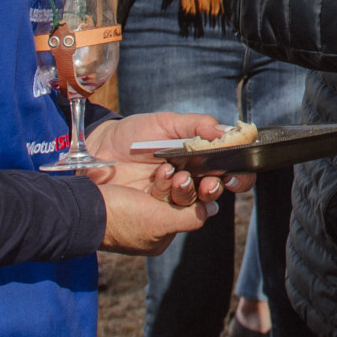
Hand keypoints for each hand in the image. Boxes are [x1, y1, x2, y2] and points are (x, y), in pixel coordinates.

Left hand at [83, 110, 252, 204]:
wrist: (98, 149)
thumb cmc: (133, 134)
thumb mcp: (166, 122)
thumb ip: (197, 125)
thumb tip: (228, 132)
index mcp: (200, 157)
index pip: (231, 169)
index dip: (239, 174)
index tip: (230, 173)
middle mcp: (192, 178)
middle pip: (218, 191)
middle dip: (215, 189)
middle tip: (207, 183)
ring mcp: (174, 196)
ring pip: (197, 204)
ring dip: (190, 192)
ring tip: (175, 177)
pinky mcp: (157, 211)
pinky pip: (174, 213)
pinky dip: (170, 197)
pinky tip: (159, 183)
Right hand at [94, 180, 214, 255]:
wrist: (78, 206)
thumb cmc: (119, 218)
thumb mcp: (159, 222)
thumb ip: (190, 218)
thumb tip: (211, 210)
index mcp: (159, 237)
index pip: (190, 215)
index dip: (199, 198)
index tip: (204, 184)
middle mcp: (151, 224)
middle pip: (180, 200)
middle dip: (183, 186)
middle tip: (182, 176)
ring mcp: (140, 208)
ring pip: (168, 188)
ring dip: (171, 177)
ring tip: (167, 170)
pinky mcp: (130, 192)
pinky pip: (154, 181)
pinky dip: (159, 175)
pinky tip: (160, 169)